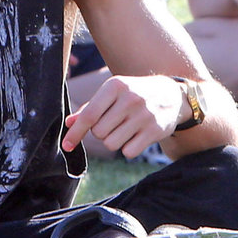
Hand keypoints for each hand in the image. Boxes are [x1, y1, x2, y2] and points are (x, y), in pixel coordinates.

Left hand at [61, 74, 184, 157]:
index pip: (89, 115)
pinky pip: (129, 152)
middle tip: (113, 124)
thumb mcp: (112, 93)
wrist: (171, 94)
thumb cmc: (133, 94)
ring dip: (114, 141)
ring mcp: (144, 115)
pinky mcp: (155, 130)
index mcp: (115, 86)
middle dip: (101, 133)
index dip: (75, 133)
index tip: (66, 146)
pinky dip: (128, 149)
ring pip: (112, 144)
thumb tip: (69, 124)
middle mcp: (130, 99)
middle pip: (99, 132)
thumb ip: (90, 108)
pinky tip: (136, 136)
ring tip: (124, 129)